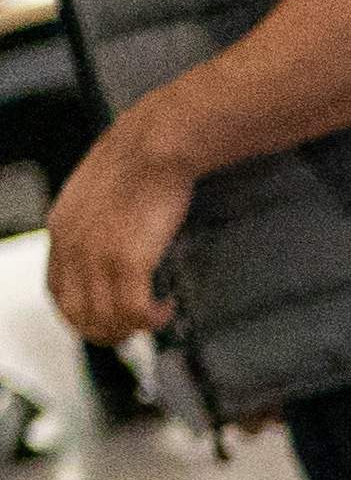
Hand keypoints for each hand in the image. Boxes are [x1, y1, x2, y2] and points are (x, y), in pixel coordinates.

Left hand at [43, 127, 191, 344]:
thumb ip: (93, 225)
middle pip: (79, 315)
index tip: (104, 323)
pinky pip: (134, 311)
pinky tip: (165, 309)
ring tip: (153, 319)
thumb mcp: (96, 195)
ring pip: (106, 319)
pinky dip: (151, 320)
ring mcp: (98, 255)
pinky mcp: (127, 259)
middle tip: (132, 332)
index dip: (80, 318)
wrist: (153, 146)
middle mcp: (73, 247)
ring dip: (132, 329)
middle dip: (106, 333)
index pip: (57, 294)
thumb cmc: (136, 164)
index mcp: (61, 230)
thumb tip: (110, 247)